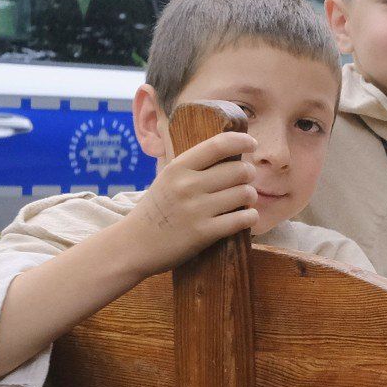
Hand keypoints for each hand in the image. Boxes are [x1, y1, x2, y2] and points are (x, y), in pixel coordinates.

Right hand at [113, 130, 259, 277]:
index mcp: (178, 168)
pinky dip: (250, 217)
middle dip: (249, 174)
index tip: (252, 144)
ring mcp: (196, 210)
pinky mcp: (204, 233)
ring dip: (251, 196)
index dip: (242, 141)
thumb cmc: (156, 210)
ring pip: (245, 193)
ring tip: (244, 200)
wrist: (134, 245)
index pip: (218, 145)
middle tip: (245, 181)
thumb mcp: (167, 179)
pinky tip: (246, 217)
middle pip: (239, 170)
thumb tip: (230, 153)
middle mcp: (188, 185)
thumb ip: (193, 167)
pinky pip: (243, 219)